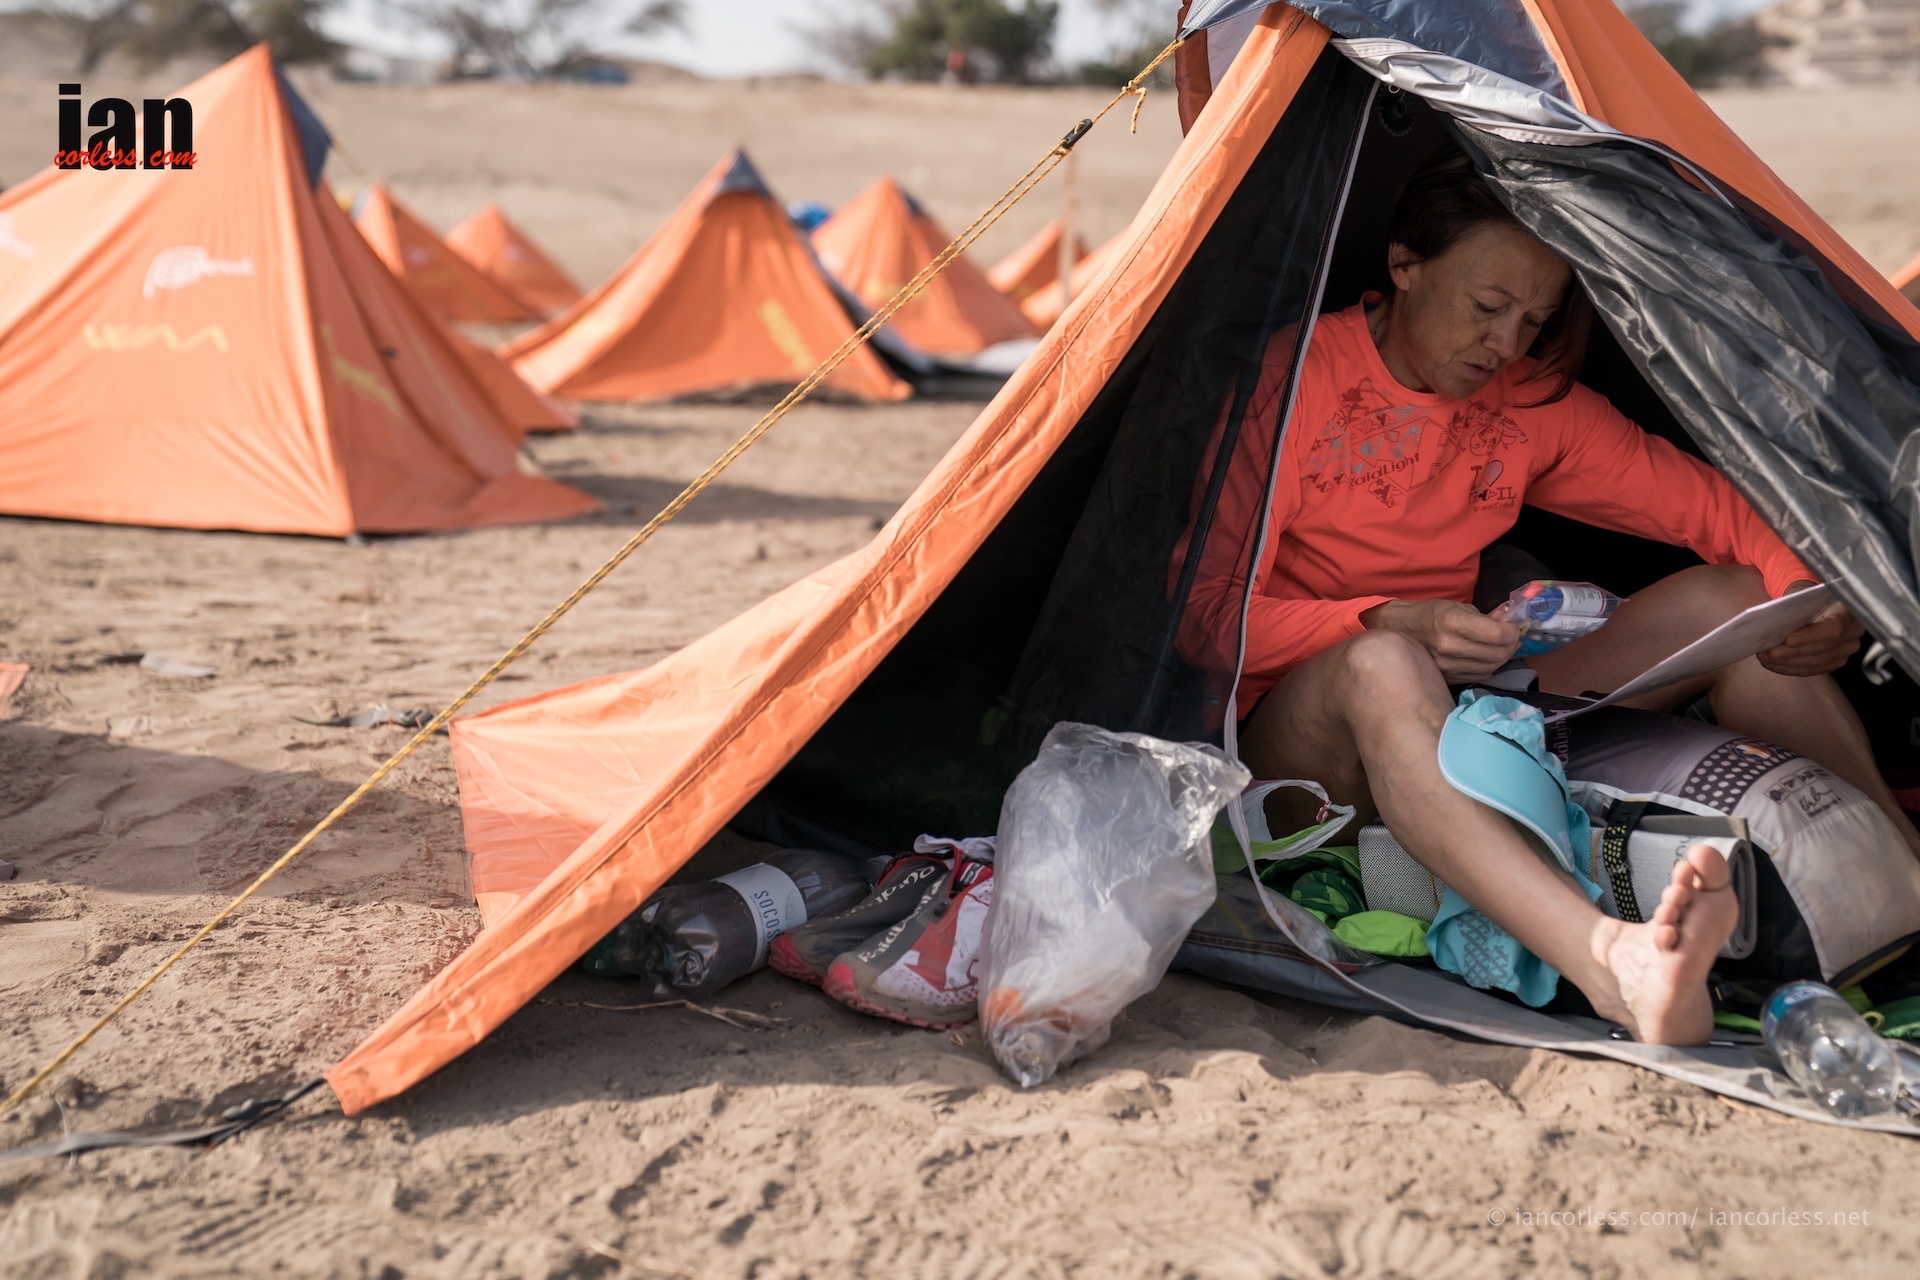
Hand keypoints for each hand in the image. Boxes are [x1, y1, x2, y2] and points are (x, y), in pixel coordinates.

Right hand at [1359, 598, 1520, 682]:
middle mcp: (1448, 646)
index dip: (1512, 632)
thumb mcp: (1456, 606)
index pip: (1496, 634)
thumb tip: (1507, 623)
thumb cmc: (1428, 614)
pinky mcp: (1446, 678)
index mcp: (1451, 622)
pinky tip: (1487, 658)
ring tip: (1502, 648)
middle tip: (1512, 638)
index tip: (1514, 627)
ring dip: (1502, 658)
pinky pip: (1478, 675)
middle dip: (1511, 645)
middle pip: (1497, 654)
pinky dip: (1489, 667)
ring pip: (1490, 668)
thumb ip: (1484, 617)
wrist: (1398, 631)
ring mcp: (1446, 666)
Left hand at [1758, 581, 1862, 676]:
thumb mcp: (1804, 595)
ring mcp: (1847, 649)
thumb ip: (1796, 607)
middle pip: (1823, 648)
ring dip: (1788, 663)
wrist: (1818, 604)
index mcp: (1849, 611)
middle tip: (1767, 652)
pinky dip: (1791, 669)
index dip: (1811, 636)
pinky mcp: (1837, 661)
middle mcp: (1854, 632)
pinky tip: (1773, 665)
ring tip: (1765, 658)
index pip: (1833, 628)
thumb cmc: (1809, 598)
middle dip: (1792, 653)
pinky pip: (1814, 669)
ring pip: (1817, 662)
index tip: (1787, 640)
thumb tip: (1773, 622)